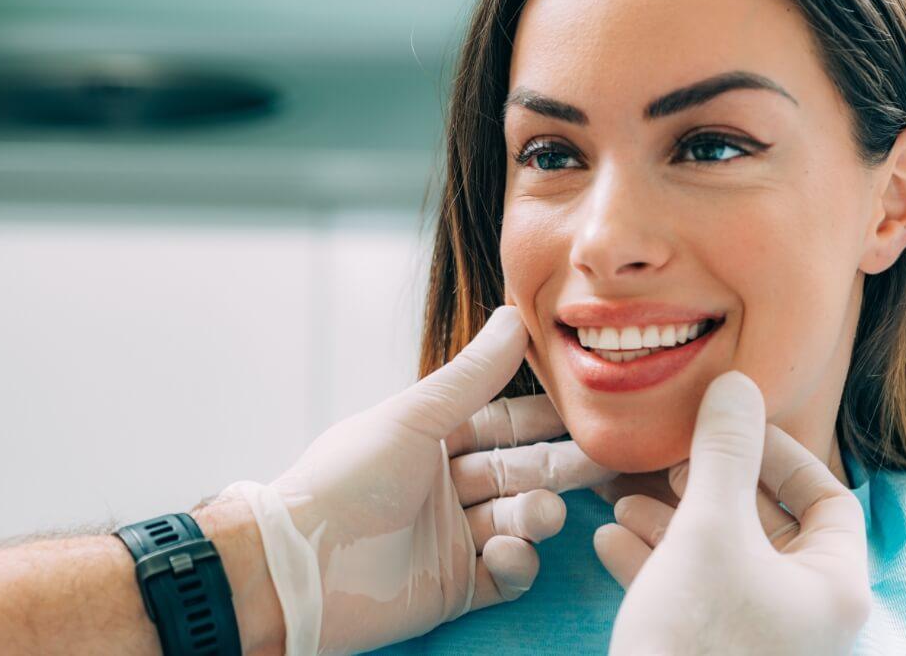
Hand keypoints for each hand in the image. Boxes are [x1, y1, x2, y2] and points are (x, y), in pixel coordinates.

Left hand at [224, 306, 613, 653]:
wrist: (301, 565)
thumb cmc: (345, 480)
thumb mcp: (411, 419)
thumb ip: (470, 376)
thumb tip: (516, 317)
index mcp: (428, 440)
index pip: (500, 423)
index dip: (543, 418)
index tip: (589, 408)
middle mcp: (442, 487)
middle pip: (518, 472)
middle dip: (559, 467)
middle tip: (605, 460)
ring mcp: (450, 539)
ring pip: (517, 521)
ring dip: (536, 516)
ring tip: (539, 514)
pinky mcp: (453, 588)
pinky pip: (505, 574)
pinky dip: (517, 563)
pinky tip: (509, 552)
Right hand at [594, 371, 870, 654]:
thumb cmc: (696, 637)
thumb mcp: (707, 528)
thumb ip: (722, 453)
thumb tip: (734, 384)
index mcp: (831, 586)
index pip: (827, 498)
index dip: (777, 453)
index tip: (724, 429)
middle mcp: (803, 614)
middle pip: (765, 525)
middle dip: (706, 485)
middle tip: (666, 462)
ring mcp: (756, 637)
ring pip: (719, 558)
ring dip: (669, 521)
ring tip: (623, 497)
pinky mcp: (709, 651)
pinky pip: (690, 593)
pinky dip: (653, 561)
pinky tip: (609, 539)